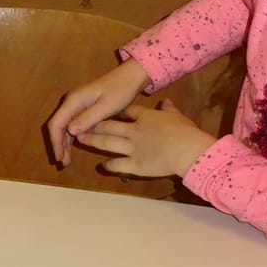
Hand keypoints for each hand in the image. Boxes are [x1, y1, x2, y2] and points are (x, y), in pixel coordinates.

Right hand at [45, 60, 150, 165]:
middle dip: (58, 145)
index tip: (59, 157)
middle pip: (57, 126)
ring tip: (67, 161)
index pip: (56, 123)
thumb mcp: (106, 106)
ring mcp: (76, 105)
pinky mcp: (83, 108)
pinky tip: (75, 148)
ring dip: (64, 143)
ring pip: (64, 126)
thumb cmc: (120, 90)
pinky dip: (72, 137)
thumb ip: (88, 118)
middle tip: (62, 163)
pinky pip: (73, 124)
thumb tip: (70, 132)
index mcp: (74, 101)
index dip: (55, 142)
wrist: (129, 77)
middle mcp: (71, 102)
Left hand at [73, 101, 215, 179]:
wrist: (185, 149)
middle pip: (111, 126)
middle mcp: (134, 131)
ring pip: (108, 143)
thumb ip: (169, 109)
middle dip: (96, 124)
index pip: (128, 111)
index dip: (117, 111)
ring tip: (81, 139)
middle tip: (83, 124)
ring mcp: (132, 148)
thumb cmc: (184, 131)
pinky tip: (102, 165)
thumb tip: (166, 101)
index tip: (109, 110)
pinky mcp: (134, 165)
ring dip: (93, 141)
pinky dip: (109, 165)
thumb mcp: (177, 116)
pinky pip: (118, 164)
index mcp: (145, 118)